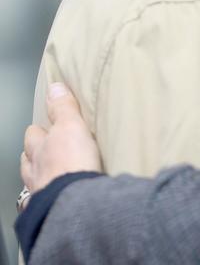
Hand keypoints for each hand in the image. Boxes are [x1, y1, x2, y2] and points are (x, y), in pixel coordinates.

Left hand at [21, 83, 101, 198]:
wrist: (74, 202)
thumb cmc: (71, 164)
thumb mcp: (71, 126)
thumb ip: (63, 108)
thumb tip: (54, 87)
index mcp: (38, 148)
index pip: (34, 134)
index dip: (39, 130)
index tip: (45, 126)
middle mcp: (34, 169)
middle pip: (29, 158)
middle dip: (35, 153)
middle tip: (47, 148)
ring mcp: (40, 189)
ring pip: (33, 179)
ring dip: (40, 174)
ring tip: (50, 172)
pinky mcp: (49, 208)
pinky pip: (44, 199)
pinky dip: (48, 195)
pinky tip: (56, 195)